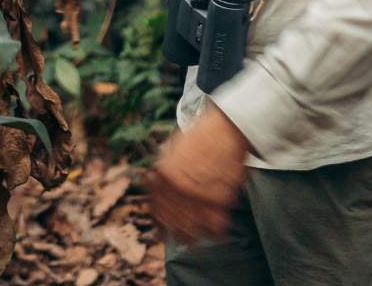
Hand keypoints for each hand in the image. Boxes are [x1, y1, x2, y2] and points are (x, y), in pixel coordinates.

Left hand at [148, 106, 251, 243]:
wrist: (224, 129)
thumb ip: (160, 170)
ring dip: (195, 235)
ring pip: (194, 226)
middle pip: (175, 221)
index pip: (158, 210)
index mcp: (164, 175)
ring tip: (197, 241)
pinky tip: (216, 233)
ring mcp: (200, 192)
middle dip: (179, 234)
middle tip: (183, 240)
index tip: (163, 233)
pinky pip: (216, 221)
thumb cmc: (198, 138)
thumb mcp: (170, 150)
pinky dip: (216, 230)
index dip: (161, 225)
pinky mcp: (220, 196)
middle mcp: (179, 186)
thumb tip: (147, 183)